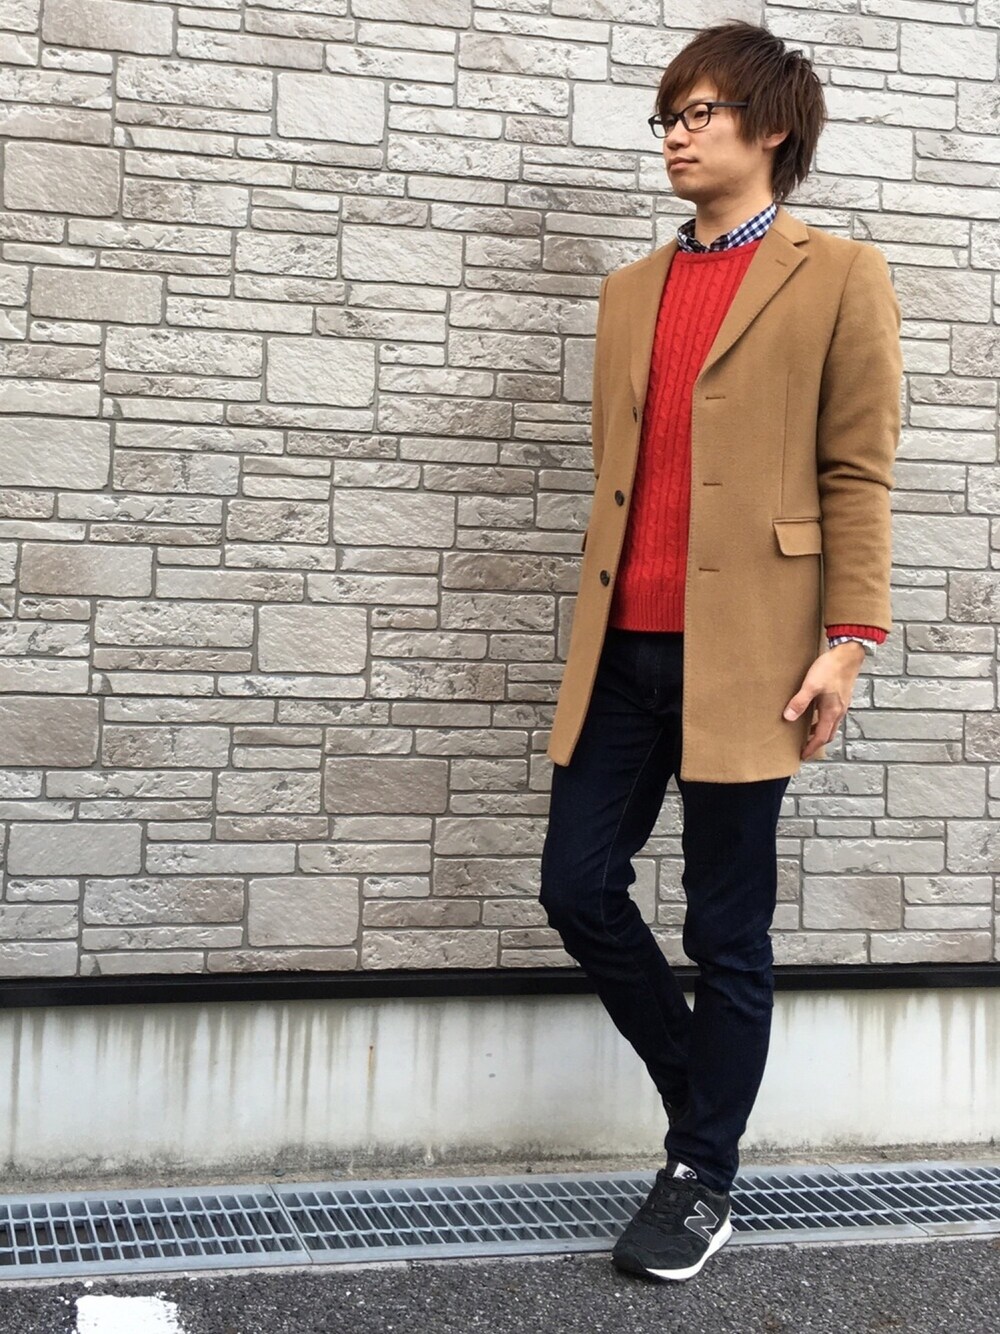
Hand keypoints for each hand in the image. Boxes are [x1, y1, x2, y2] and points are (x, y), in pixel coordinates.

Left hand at [782, 642, 865, 759]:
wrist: (849, 653)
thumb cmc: (830, 668)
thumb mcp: (811, 685)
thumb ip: (800, 702)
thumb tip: (789, 717)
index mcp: (832, 712)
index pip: (822, 737)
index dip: (811, 748)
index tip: (803, 755)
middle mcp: (839, 711)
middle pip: (828, 734)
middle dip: (816, 743)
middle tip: (805, 748)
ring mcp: (842, 704)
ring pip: (831, 724)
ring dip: (820, 731)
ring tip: (807, 733)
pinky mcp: (841, 696)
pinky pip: (832, 714)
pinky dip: (823, 720)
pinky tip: (814, 712)